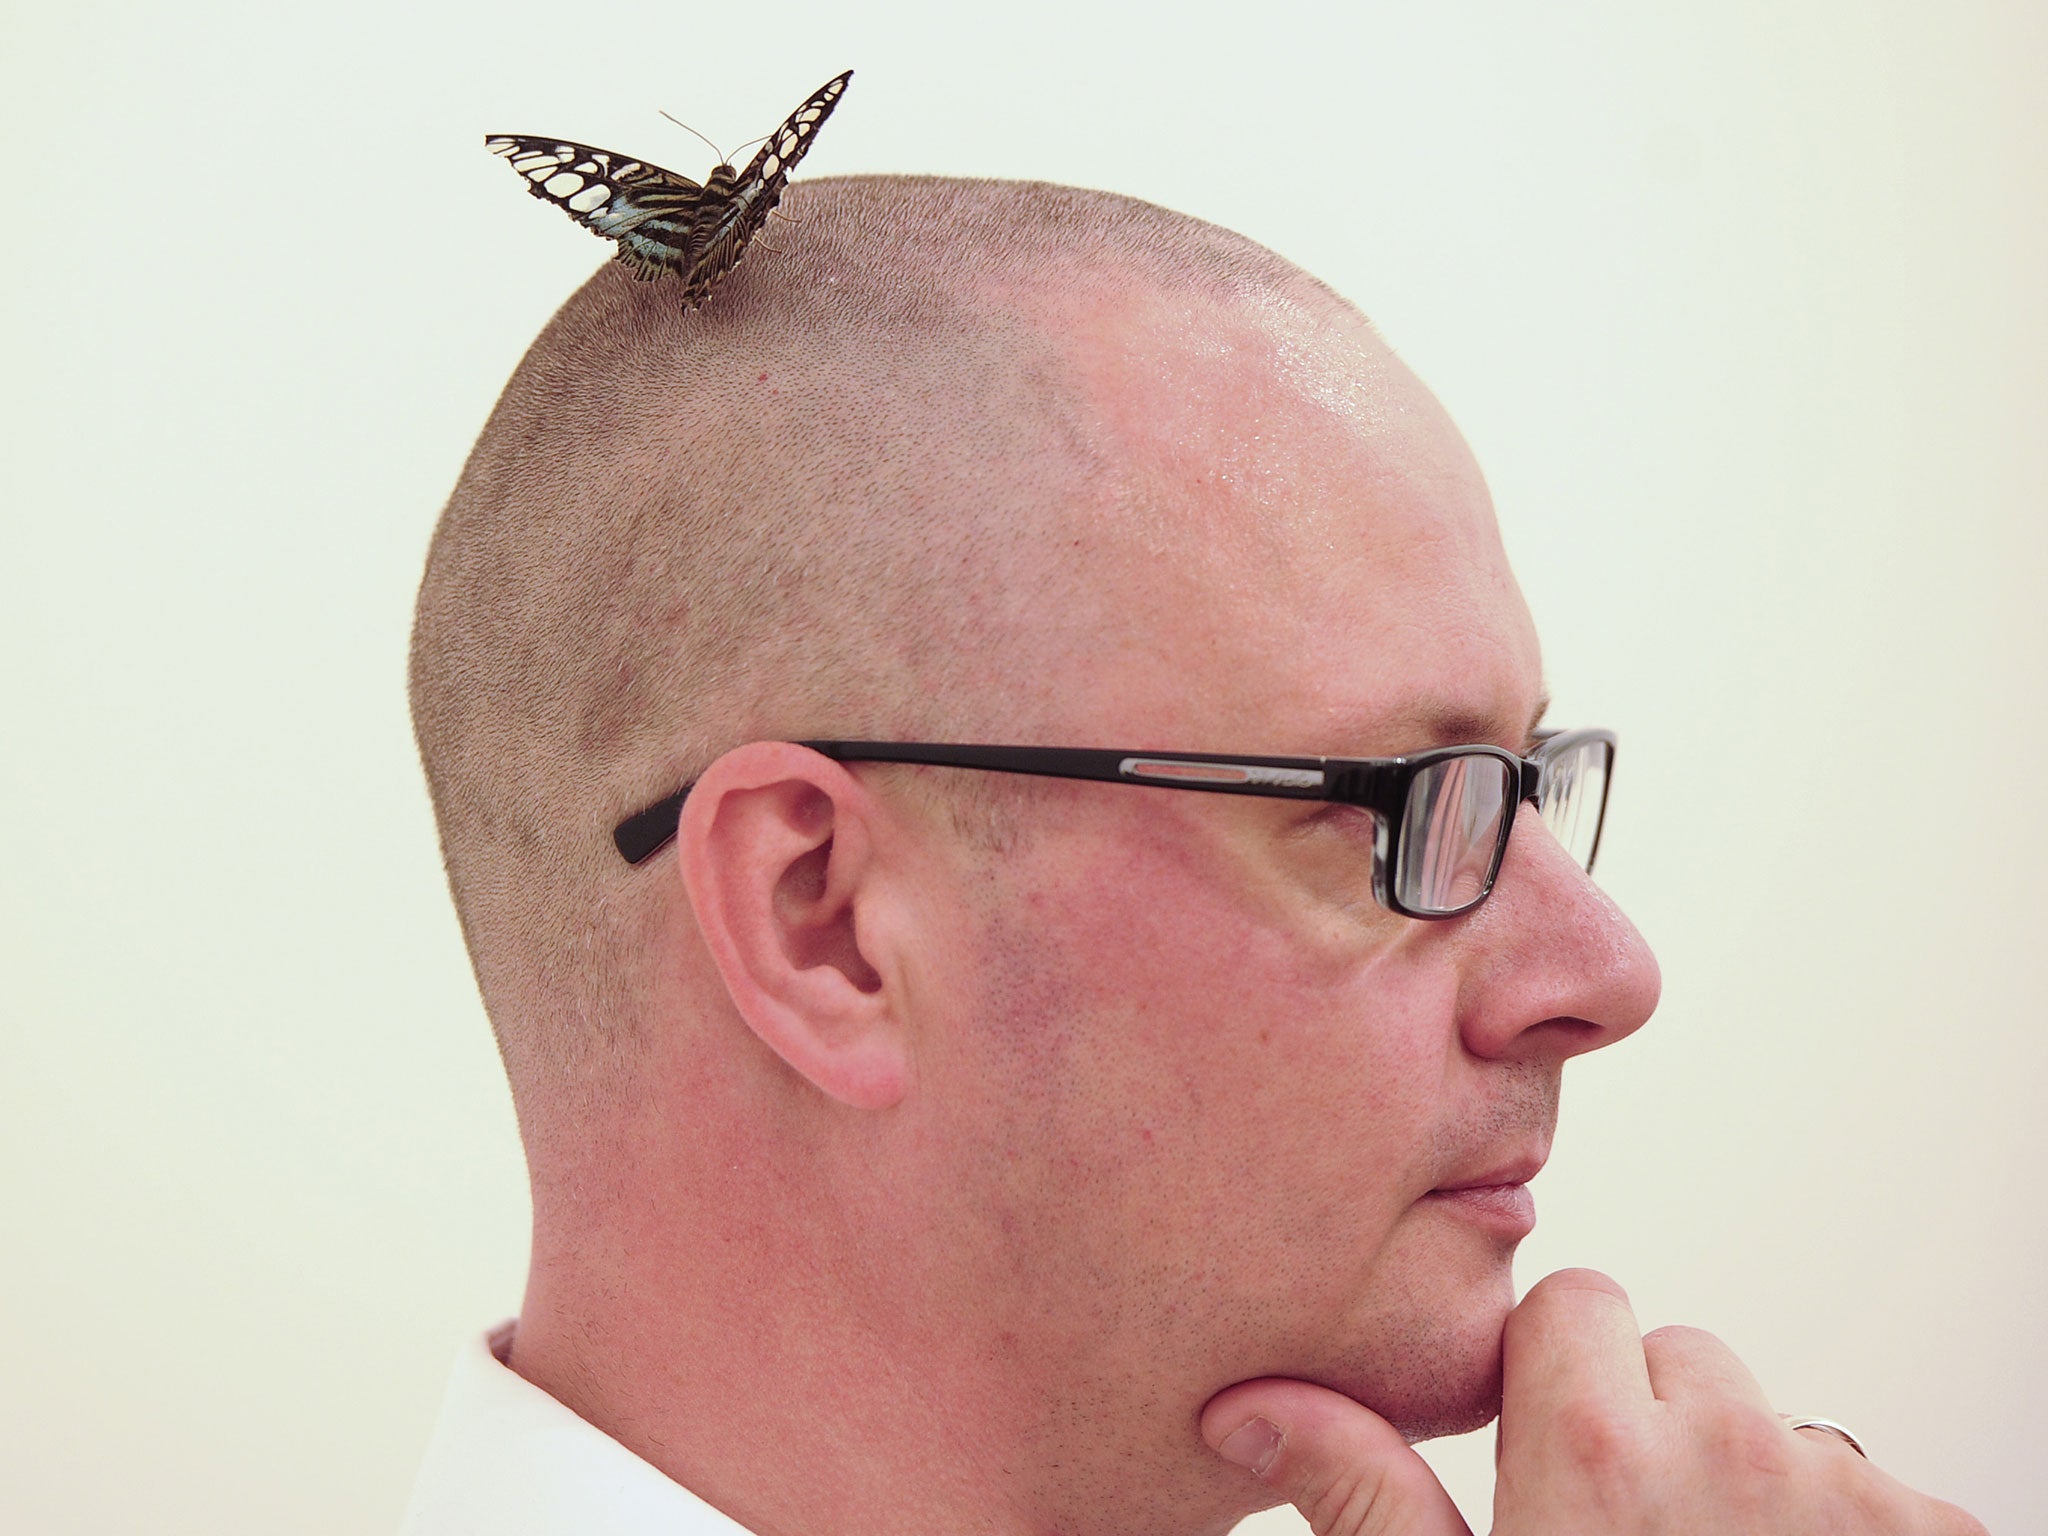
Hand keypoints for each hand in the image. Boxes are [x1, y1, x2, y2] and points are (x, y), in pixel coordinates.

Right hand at [1200, 1268, 1985, 1534]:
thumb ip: (1362, 1494)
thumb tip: (1247, 1408)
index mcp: (1600, 1451)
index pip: (1576, 1302)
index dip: (1555, 1377)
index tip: (1552, 1461)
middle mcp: (1736, 1446)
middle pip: (1679, 1359)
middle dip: (1653, 1426)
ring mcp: (1851, 1496)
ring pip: (1778, 1426)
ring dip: (1750, 1486)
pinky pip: (1876, 1492)